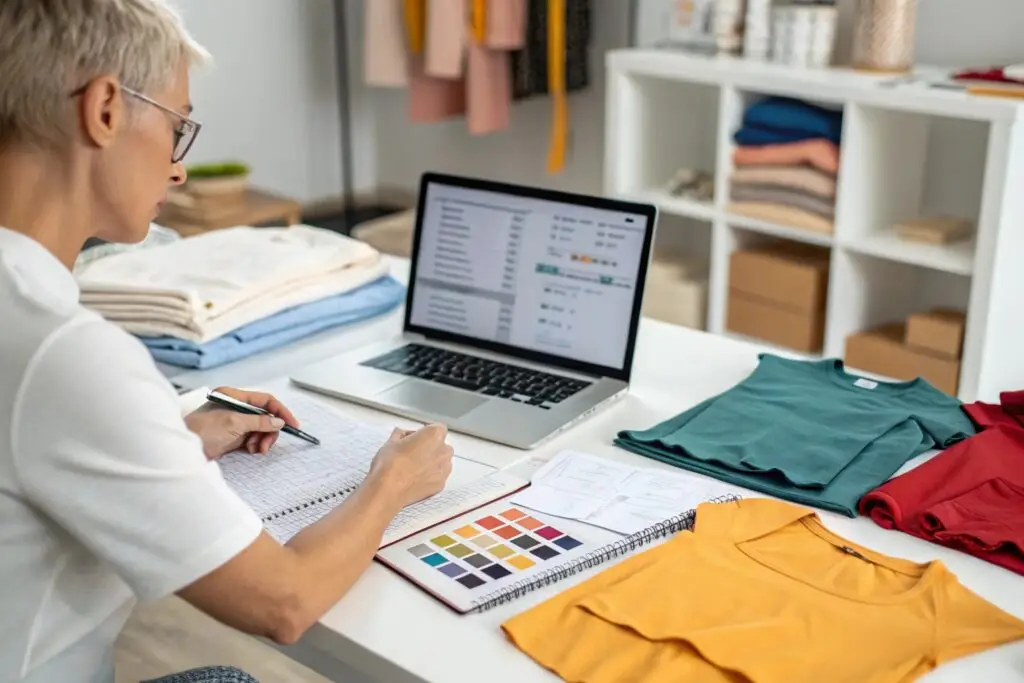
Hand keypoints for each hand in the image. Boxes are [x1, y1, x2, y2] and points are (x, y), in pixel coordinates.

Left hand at [185, 387, 299, 459]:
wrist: (183, 451)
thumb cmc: (202, 431)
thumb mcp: (234, 423)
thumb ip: (259, 421)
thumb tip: (279, 422)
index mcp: (235, 397)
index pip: (266, 400)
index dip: (281, 411)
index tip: (292, 424)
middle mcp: (236, 408)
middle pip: (265, 416)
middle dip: (270, 430)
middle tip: (267, 444)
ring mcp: (235, 423)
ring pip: (260, 429)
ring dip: (263, 439)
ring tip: (256, 449)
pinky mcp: (233, 437)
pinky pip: (253, 439)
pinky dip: (255, 445)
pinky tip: (250, 450)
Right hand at [368, 424, 453, 507]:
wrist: (388, 489)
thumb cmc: (390, 463)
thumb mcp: (391, 441)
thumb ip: (401, 434)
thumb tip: (401, 435)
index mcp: (434, 435)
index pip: (436, 428)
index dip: (424, 433)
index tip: (413, 438)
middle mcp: (443, 451)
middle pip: (441, 445)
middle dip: (430, 447)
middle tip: (412, 453)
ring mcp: (444, 469)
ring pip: (441, 461)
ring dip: (431, 462)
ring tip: (413, 467)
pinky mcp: (440, 484)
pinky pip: (438, 476)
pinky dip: (430, 476)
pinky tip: (415, 478)